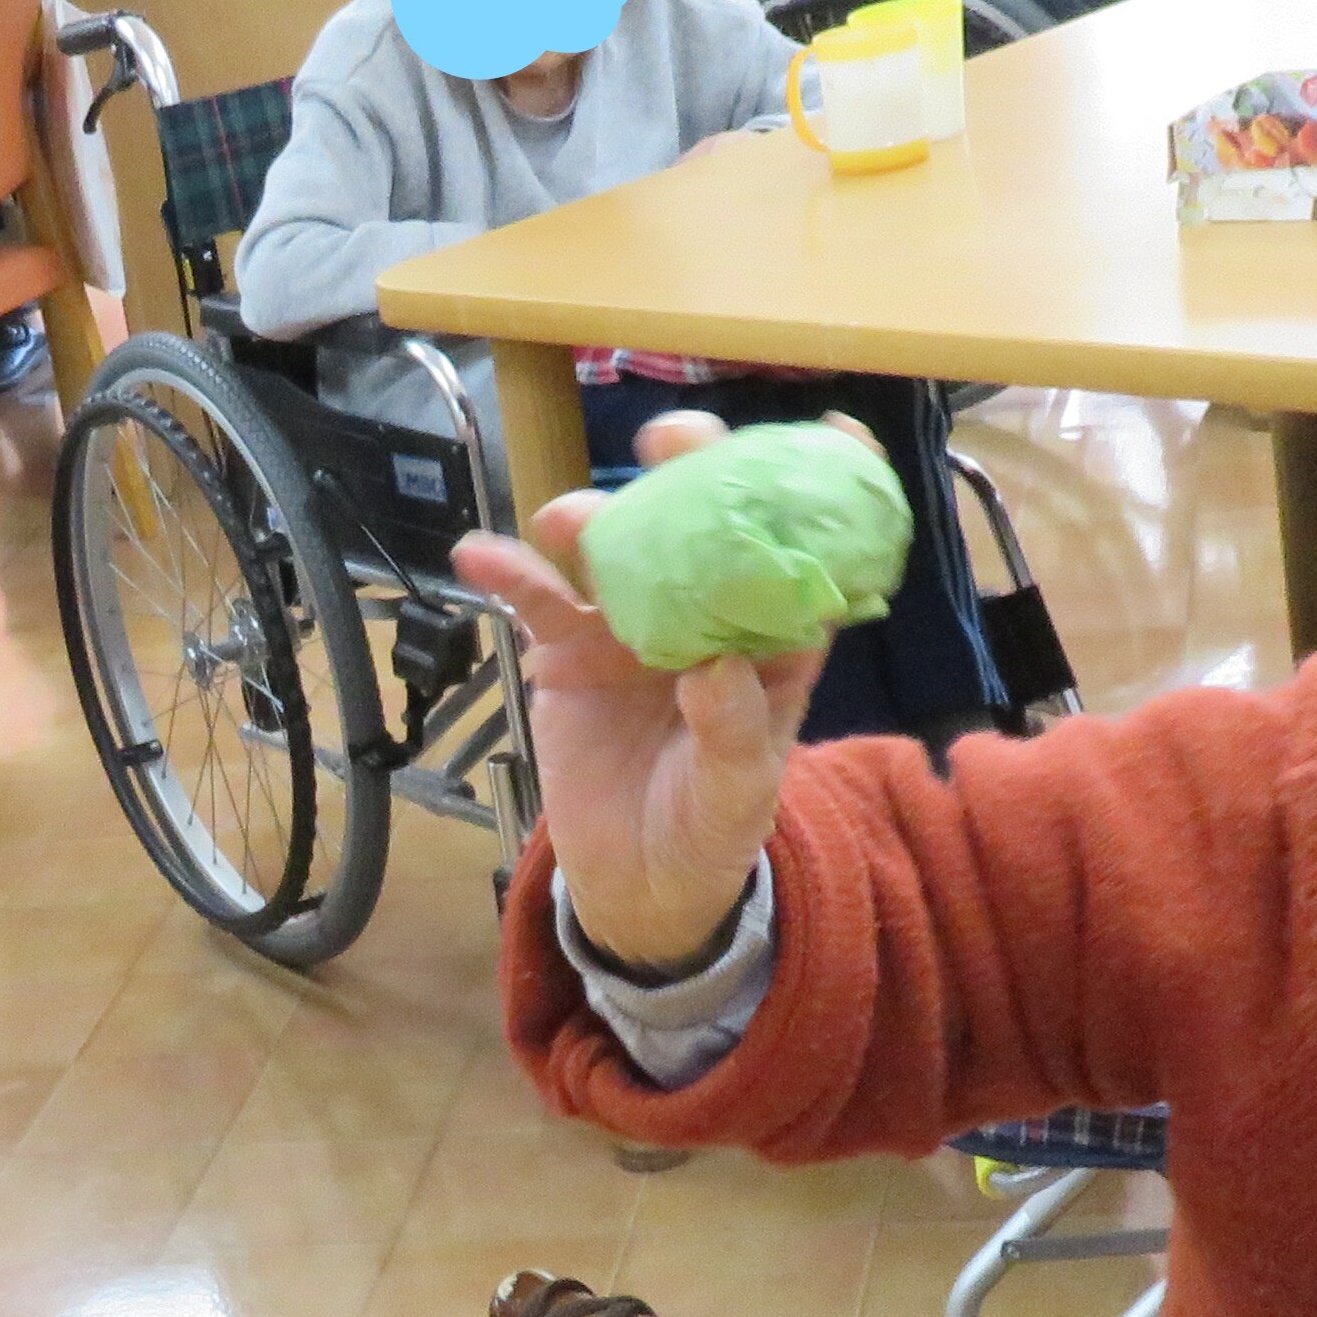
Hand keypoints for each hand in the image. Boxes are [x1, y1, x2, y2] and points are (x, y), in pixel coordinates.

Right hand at [448, 419, 821, 975]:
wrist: (635, 885)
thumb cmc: (709, 831)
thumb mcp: (736, 795)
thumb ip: (734, 733)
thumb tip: (716, 666)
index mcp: (770, 640)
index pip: (808, 553)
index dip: (825, 489)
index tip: (837, 430)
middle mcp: (703, 614)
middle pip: (703, 521)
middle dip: (693, 469)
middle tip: (670, 447)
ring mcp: (630, 625)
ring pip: (615, 547)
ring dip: (592, 519)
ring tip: (567, 524)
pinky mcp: (566, 650)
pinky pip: (536, 601)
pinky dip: (508, 574)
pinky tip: (479, 557)